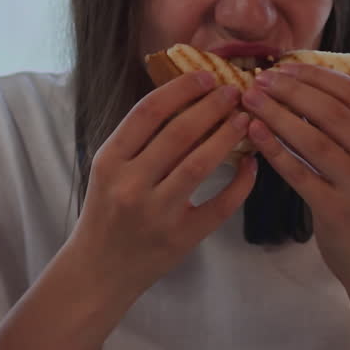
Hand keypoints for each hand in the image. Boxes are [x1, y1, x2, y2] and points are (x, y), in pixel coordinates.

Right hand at [70, 72, 256, 301]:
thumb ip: (138, 140)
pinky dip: (241, 183)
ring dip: (228, 136)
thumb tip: (184, 97)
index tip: (205, 76)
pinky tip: (251, 164)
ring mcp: (157, 213)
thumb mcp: (108, 171)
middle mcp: (131, 185)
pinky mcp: (181, 238)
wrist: (98, 272)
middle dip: (212, 106)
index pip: (148, 112)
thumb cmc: (106, 212)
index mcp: (109, 161)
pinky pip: (220, 205)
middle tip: (234, 91)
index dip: (181, 89)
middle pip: (180, 133)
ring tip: (244, 119)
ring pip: (201, 164)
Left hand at [241, 64, 349, 297]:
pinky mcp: (338, 212)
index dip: (316, 75)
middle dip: (290, 90)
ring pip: (313, 139)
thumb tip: (305, 83)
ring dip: (276, 114)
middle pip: (331, 112)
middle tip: (259, 79)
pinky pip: (298, 172)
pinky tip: (254, 132)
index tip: (284, 66)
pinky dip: (274, 149)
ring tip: (249, 100)